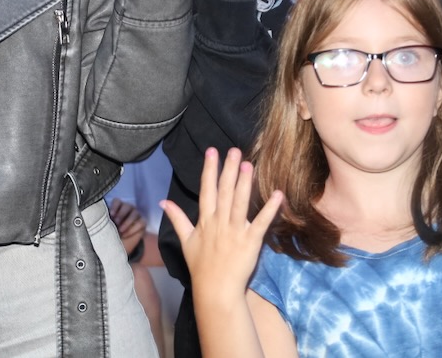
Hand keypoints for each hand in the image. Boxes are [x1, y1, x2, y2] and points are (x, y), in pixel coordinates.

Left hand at [109, 199, 146, 253]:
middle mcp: (127, 209)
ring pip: (135, 213)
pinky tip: (126, 234)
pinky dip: (134, 228)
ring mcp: (136, 215)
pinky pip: (141, 222)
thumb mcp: (106, 227)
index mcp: (117, 208)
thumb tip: (101, 218)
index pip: (117, 201)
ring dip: (127, 222)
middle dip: (121, 214)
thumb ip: (105, 221)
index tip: (111, 215)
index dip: (115, 207)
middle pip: (127, 206)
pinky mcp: (142, 222)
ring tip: (121, 230)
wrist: (120, 246)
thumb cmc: (111, 234)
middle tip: (116, 223)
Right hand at [161, 147, 282, 304]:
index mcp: (205, 221)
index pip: (207, 190)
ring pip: (240, 203)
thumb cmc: (201, 267)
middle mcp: (219, 222)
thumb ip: (177, 219)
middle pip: (225, 192)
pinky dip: (270, 209)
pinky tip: (278, 195)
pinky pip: (261, 223)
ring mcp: (235, 231)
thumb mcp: (185, 241)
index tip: (212, 151)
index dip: (209, 170)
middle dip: (229, 170)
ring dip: (245, 183)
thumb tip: (163, 202)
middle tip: (235, 151)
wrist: (215, 290)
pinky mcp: (250, 242)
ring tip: (249, 164)